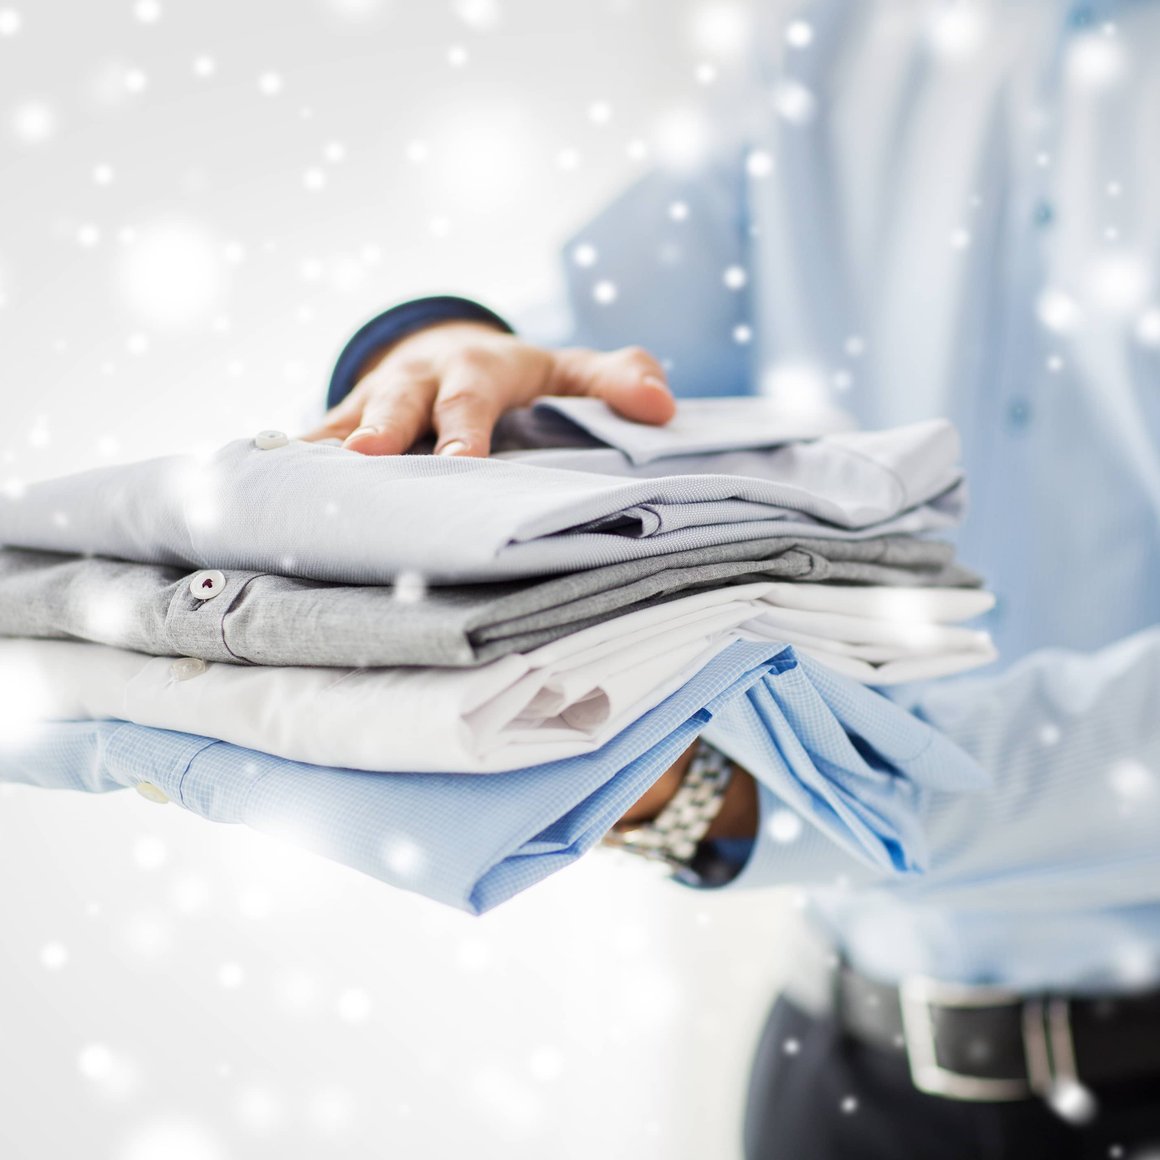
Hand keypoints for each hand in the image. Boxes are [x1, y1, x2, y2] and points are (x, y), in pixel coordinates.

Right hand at [302, 320, 675, 456]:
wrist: (447, 354)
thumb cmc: (518, 377)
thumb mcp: (569, 370)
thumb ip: (614, 380)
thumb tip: (664, 406)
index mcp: (476, 372)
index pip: (473, 399)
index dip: (466, 428)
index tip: (462, 459)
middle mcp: (417, 383)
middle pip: (396, 405)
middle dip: (381, 431)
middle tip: (366, 460)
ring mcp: (372, 404)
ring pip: (341, 427)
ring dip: (321, 454)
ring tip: (289, 484)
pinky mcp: (339, 426)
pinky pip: (309, 445)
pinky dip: (285, 468)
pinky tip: (257, 496)